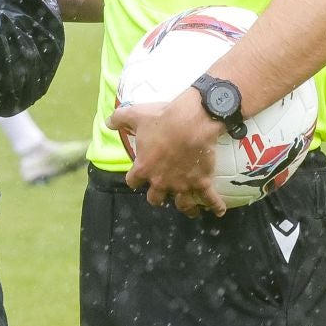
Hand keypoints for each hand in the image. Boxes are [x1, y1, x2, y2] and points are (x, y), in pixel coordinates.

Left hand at [108, 91, 227, 216]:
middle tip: (162, 193)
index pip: (133, 181)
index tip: (137, 178)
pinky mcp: (202, 182)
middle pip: (156, 198)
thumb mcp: (135, 115)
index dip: (135, 180)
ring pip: (183, 204)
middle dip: (157, 197)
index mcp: (144, 168)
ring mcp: (182, 184)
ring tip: (190, 209)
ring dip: (186, 207)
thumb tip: (107, 122)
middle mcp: (161, 181)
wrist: (191, 121)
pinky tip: (219, 211)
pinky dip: (216, 206)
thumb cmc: (161, 118)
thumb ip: (118, 119)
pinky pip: (210, 199)